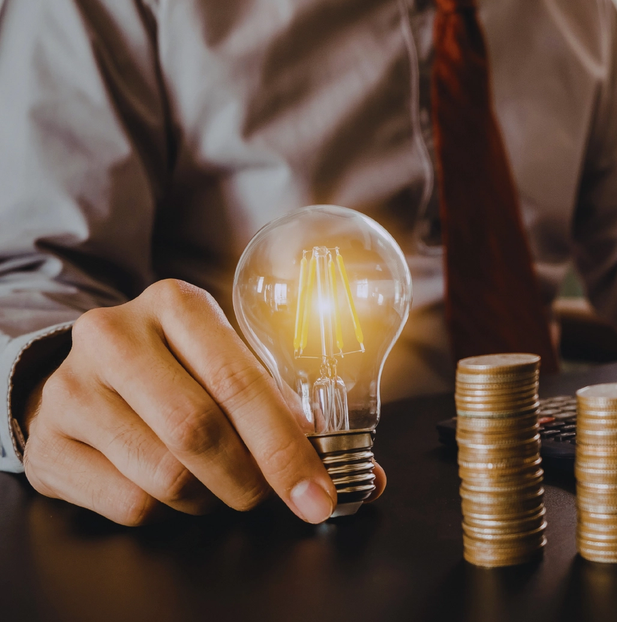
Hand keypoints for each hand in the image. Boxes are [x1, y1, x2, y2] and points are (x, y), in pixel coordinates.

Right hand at [19, 279, 384, 524]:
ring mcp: (71, 389)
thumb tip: (368, 478)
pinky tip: (164, 487)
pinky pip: (128, 503)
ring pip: (164, 476)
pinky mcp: (46, 444)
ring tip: (215, 484)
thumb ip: (291, 413)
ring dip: (208, 498)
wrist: (83, 379)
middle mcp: (115, 336)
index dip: (286, 447)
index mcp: (177, 305)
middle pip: (198, 431)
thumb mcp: (227, 367)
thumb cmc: (179, 374)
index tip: (319, 492)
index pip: (240, 382)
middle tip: (268, 497)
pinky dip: (164, 512)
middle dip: (250, 480)